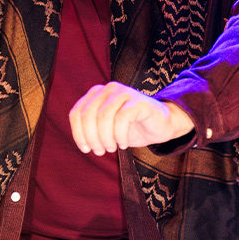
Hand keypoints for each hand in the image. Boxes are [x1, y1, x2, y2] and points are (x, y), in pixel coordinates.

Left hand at [68, 82, 194, 155]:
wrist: (162, 124)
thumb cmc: (131, 127)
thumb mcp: (106, 127)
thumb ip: (91, 128)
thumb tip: (82, 142)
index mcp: (97, 93)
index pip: (76, 113)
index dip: (78, 134)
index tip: (86, 149)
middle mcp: (108, 88)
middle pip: (87, 115)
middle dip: (91, 138)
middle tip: (100, 151)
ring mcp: (124, 93)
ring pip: (103, 117)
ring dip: (105, 138)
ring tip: (112, 148)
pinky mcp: (138, 102)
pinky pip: (122, 120)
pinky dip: (120, 136)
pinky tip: (124, 144)